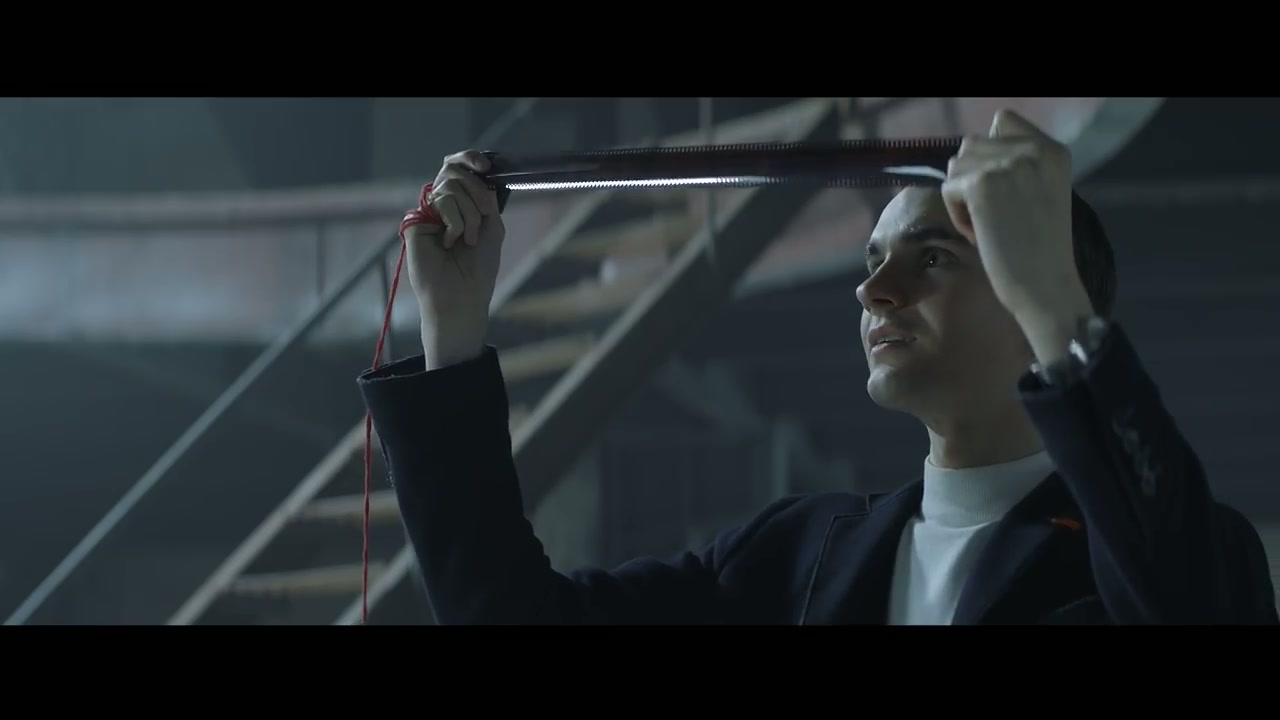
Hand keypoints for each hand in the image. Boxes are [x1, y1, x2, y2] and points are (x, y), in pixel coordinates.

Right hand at [402, 150, 504, 368]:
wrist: (463, 295)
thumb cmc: (478, 268)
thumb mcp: (492, 226)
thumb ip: (486, 198)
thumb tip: (477, 174)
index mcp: (460, 205)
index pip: (459, 169)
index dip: (469, 159)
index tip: (486, 165)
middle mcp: (441, 206)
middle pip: (454, 170)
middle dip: (476, 191)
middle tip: (484, 216)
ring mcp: (427, 213)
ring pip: (451, 185)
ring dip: (470, 213)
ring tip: (467, 239)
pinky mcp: (415, 221)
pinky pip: (441, 201)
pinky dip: (456, 221)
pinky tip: (450, 242)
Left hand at [940, 109, 1091, 322]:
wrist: (1046, 286)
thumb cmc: (1039, 250)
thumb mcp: (1040, 192)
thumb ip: (1017, 164)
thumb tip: (967, 150)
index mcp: (1053, 149)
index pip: (1002, 120)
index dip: (989, 155)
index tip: (999, 192)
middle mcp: (1034, 148)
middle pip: (971, 145)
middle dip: (973, 180)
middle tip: (996, 218)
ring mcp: (1008, 164)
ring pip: (956, 165)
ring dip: (963, 197)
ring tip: (989, 226)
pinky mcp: (982, 184)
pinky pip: (948, 188)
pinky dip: (957, 215)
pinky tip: (982, 235)